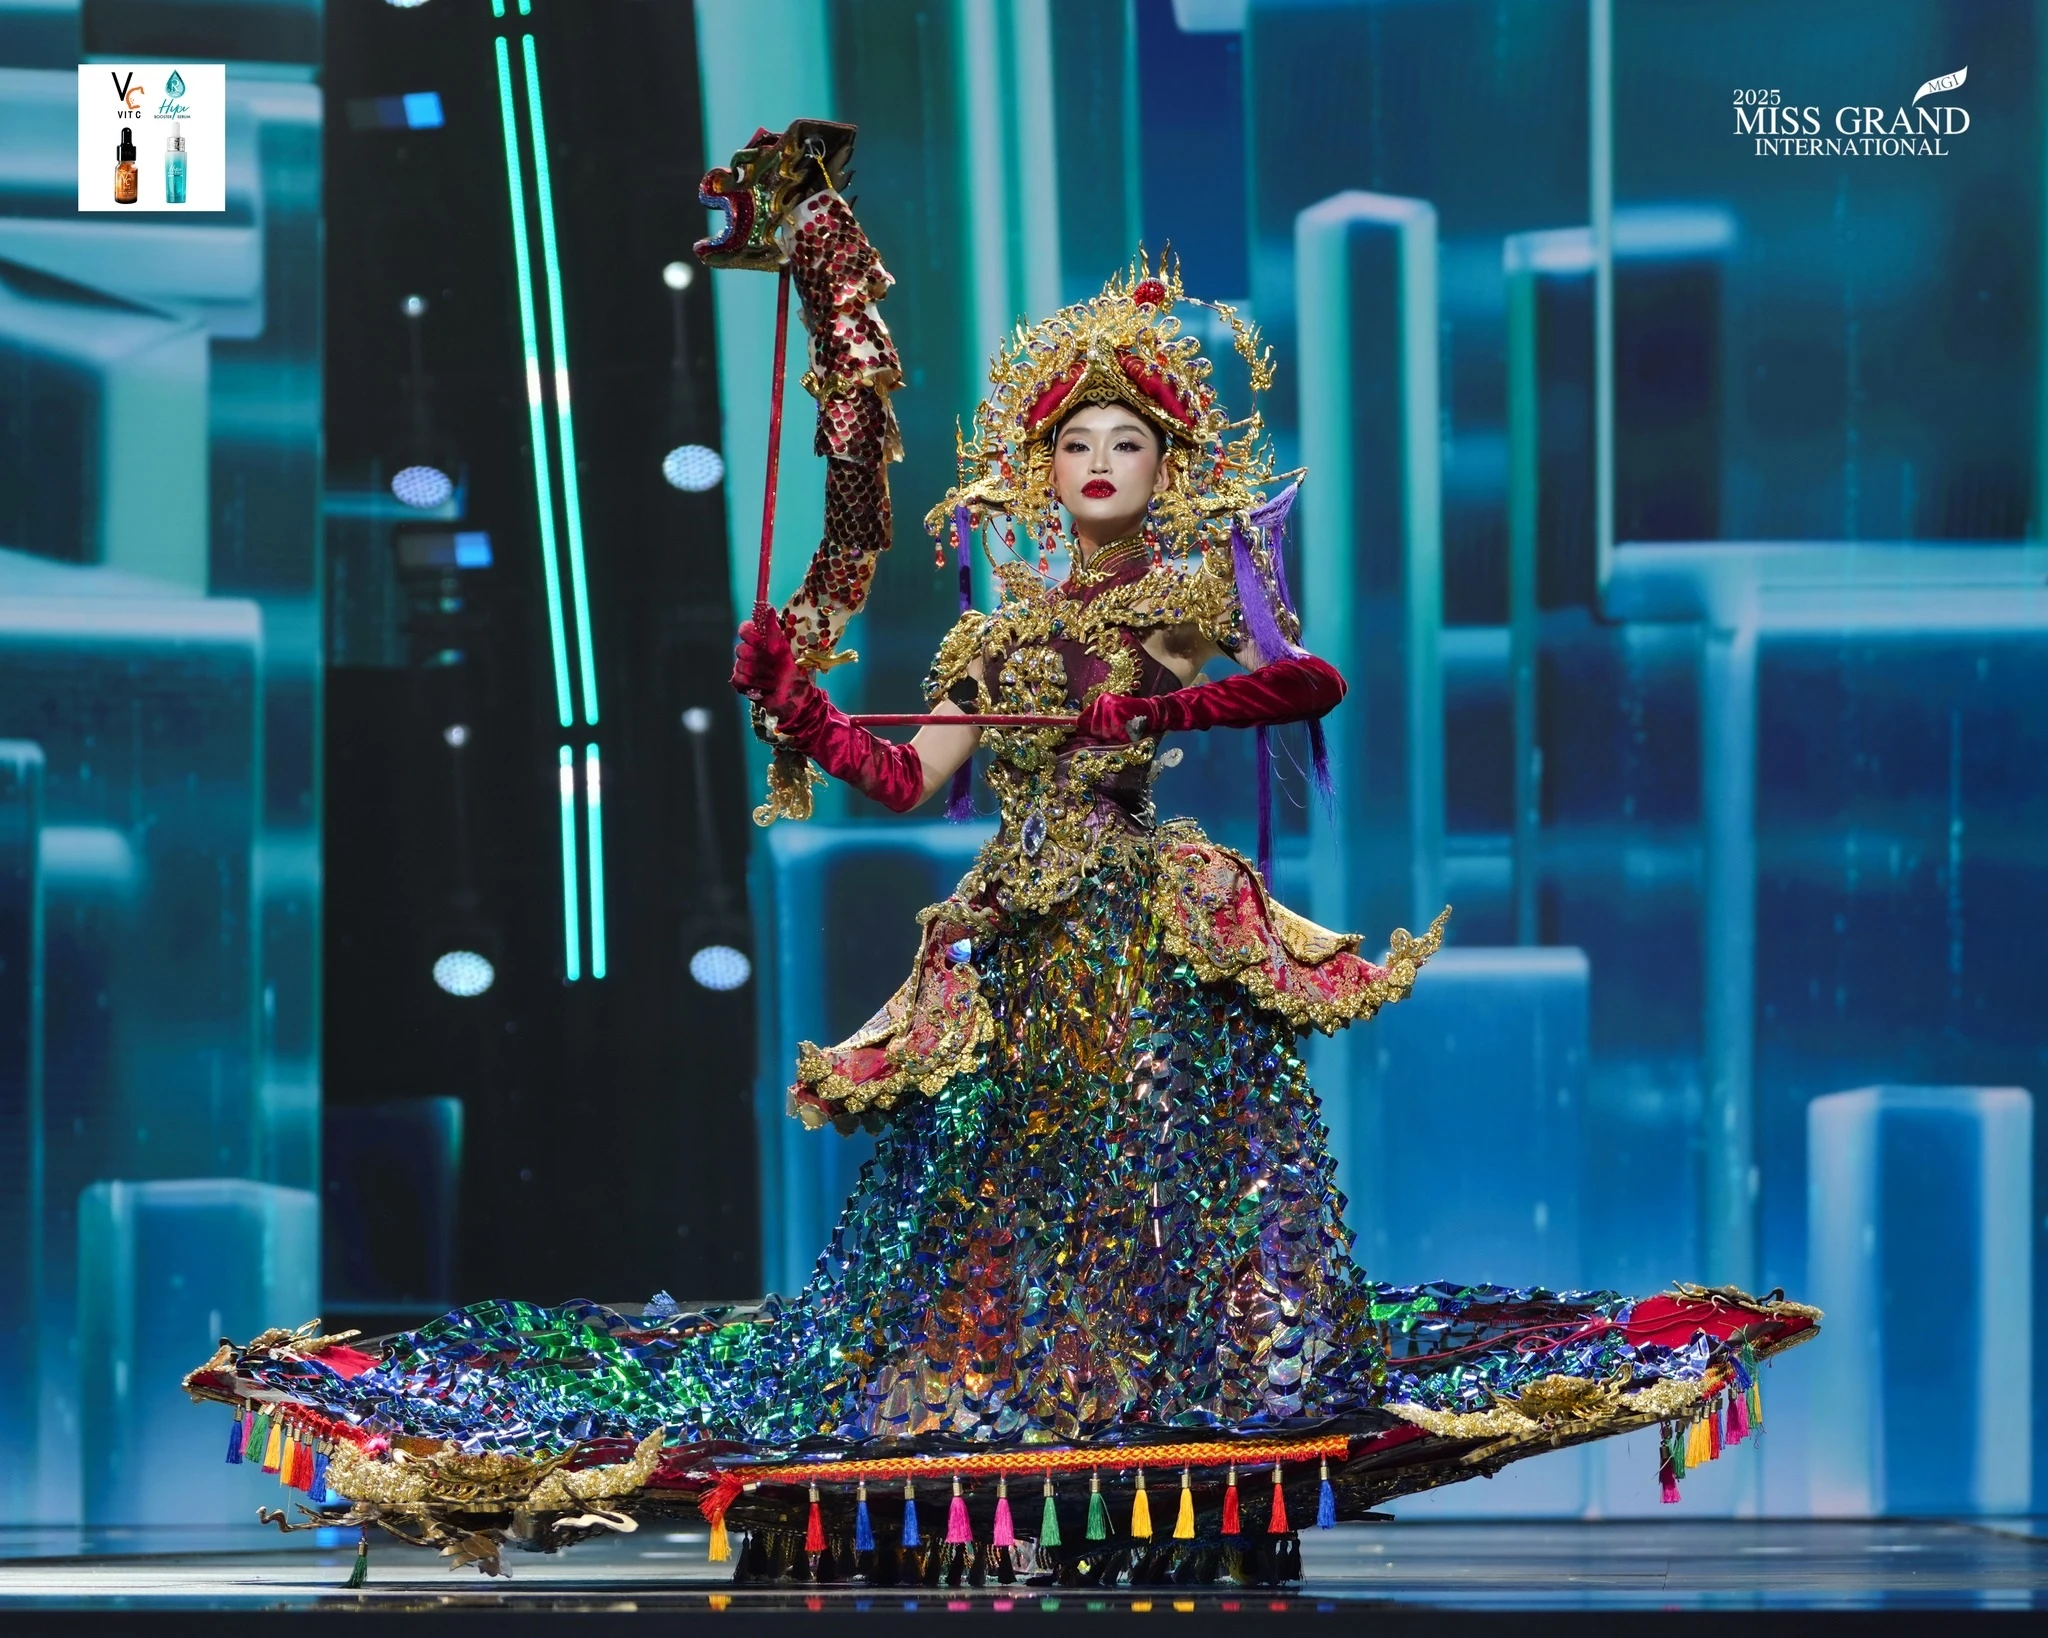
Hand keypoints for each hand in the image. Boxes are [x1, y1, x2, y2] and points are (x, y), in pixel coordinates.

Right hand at [731, 603, 808, 717]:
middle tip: (774, 665)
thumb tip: (768, 608)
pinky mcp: (742, 684)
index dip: (750, 636)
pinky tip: (765, 688)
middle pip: (741, 649)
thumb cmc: (795, 669)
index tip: (763, 643)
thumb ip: (775, 629)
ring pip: (740, 666)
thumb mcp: (788, 647)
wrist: (797, 694)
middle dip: (759, 659)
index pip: (744, 629)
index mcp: (761, 640)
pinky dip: (753, 685)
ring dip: (760, 674)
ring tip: (774, 679)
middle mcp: (751, 652)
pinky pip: (738, 680)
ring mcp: (745, 667)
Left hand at [1072, 691, 1153, 746]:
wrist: (1151, 711)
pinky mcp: (1118, 709)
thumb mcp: (1111, 717)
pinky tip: (1129, 732)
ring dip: (1116, 736)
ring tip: (1124, 729)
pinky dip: (1123, 735)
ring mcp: (1109, 704)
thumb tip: (1077, 728)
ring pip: (1105, 732)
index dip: (1086, 732)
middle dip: (1105, 735)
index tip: (1091, 736)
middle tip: (1117, 731)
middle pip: (1094, 729)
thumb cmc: (1130, 717)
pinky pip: (1115, 730)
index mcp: (1098, 701)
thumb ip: (1096, 722)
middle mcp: (1101, 700)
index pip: (1082, 721)